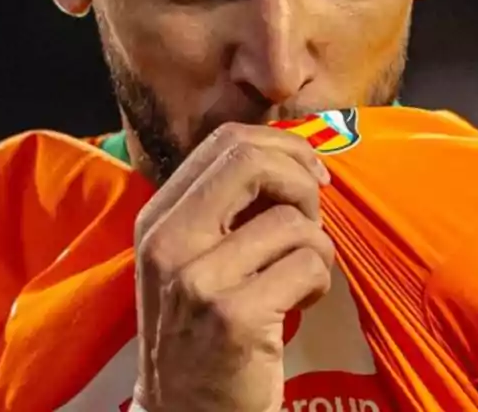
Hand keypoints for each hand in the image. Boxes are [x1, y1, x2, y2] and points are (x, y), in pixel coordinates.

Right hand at [132, 122, 334, 411]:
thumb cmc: (202, 335)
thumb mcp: (191, 262)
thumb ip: (224, 209)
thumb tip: (290, 156)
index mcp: (158, 220)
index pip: (225, 142)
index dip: (281, 146)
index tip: (308, 174)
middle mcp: (168, 242)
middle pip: (252, 160)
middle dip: (301, 180)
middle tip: (313, 215)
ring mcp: (198, 280)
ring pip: (293, 220)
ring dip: (317, 247)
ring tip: (299, 280)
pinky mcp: (234, 316)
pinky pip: (309, 263)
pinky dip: (320, 281)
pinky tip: (301, 306)